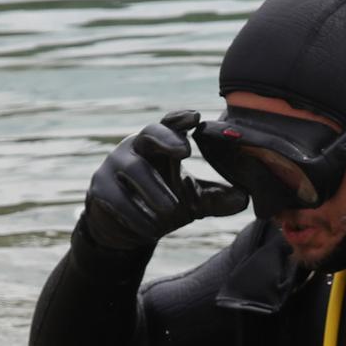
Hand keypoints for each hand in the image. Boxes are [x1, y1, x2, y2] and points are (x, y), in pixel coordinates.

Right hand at [82, 110, 248, 250]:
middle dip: (166, 139)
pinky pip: (118, 199)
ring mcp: (114, 166)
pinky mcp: (99, 190)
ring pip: (134, 170)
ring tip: (172, 209)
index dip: (181, 119)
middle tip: (184, 151)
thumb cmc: (161, 203)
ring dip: (154, 189)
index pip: (169, 124)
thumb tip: (245, 199)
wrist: (125, 228)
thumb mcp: (193, 202)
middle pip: (148, 134)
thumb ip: (217, 198)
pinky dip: (137, 214)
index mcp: (158, 144)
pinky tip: (151, 228)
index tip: (197, 117)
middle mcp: (135, 148)